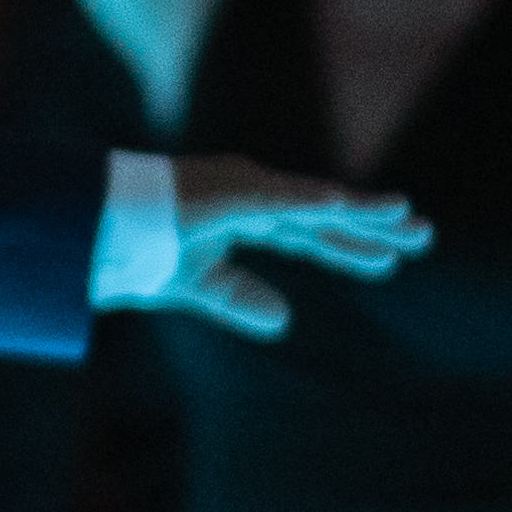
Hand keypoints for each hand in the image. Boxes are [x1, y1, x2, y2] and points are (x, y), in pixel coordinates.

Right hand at [134, 158, 427, 334]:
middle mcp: (251, 194)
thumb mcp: (197, 284)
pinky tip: (341, 207)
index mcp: (245, 214)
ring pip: (312, 203)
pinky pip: (273, 200)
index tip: (392, 261)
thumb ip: (238, 297)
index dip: (352, 247)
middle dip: (373, 227)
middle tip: (424, 236)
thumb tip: (285, 321)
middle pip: (324, 215)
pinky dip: (307, 203)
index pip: (310, 234)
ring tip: (403, 217)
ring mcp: (239, 189)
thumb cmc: (133, 247)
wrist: (86, 229)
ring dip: (358, 211)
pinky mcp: (222, 192)